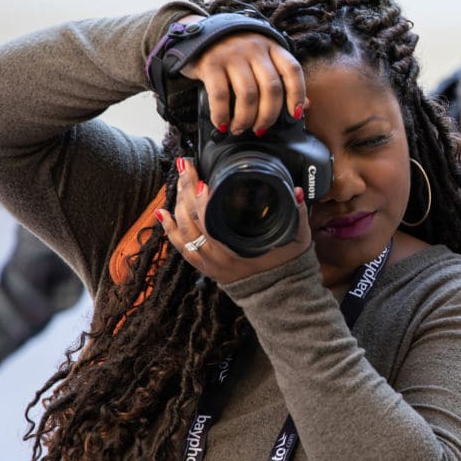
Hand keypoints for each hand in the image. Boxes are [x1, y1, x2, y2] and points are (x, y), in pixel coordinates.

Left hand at [156, 157, 311, 284]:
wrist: (280, 293)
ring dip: (178, 205)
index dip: (202, 200)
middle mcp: (218, 258)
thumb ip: (297, 213)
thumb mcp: (298, 238)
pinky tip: (162, 212)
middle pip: (192, 222)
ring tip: (178, 181)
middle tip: (186, 167)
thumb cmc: (287, 263)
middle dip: (186, 192)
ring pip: (183, 233)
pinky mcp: (205, 267)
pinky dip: (170, 230)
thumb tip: (296, 190)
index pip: (211, 222)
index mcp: (238, 250)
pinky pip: (180, 248)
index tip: (201, 179)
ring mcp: (209, 264)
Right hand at [176, 15, 307, 134]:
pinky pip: (220, 95)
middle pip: (271, 88)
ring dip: (246, 119)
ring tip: (240, 128)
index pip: (292, 71)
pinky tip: (223, 124)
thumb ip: (281, 79)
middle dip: (268, 115)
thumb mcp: (261, 60)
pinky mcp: (210, 63)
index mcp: (271, 47)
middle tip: (261, 129)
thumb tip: (304, 106)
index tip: (294, 115)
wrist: (200, 35)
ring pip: (248, 94)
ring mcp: (232, 54)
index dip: (297, 94)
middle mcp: (254, 48)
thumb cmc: (236, 53)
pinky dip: (222, 115)